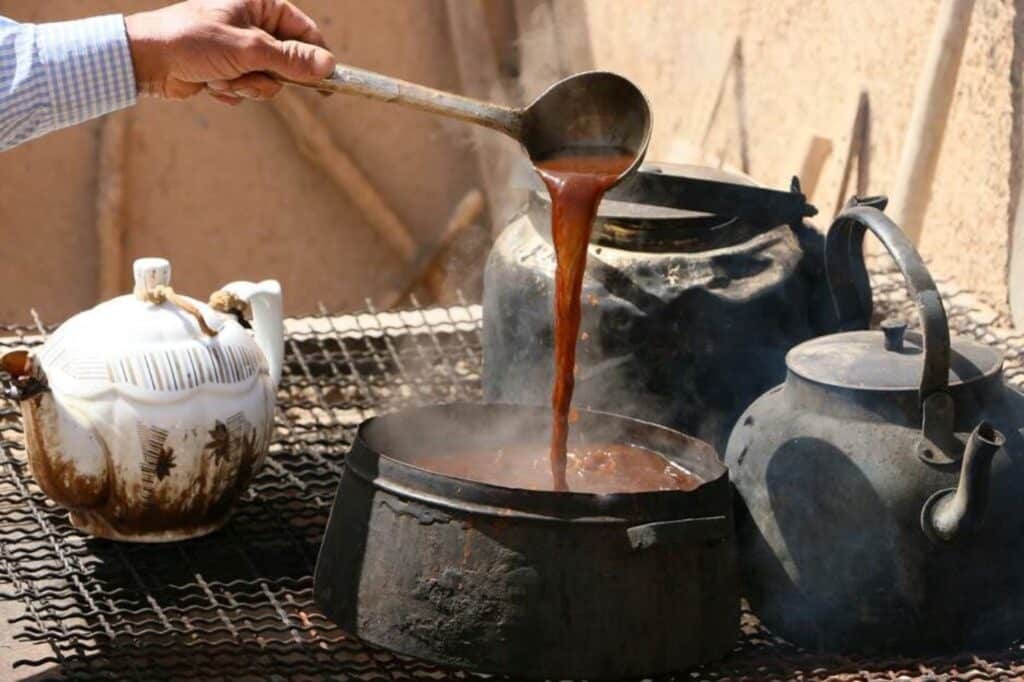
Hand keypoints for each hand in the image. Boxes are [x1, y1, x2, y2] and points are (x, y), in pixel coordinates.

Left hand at [125, 0, 333, 104]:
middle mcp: (251, 25)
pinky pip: (247, 90)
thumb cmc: (192, 42)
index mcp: (258, 5)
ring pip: (267, 81)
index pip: (303, 30)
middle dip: (266, 75)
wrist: (146, 60)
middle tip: (249, 75)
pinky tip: (209, 84)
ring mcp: (239, 50)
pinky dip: (231, 92)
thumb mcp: (248, 49)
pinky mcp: (227, 71)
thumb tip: (329, 65)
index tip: (327, 82)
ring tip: (220, 77)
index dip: (316, 55)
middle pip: (287, 61)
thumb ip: (291, 59)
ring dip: (246, 86)